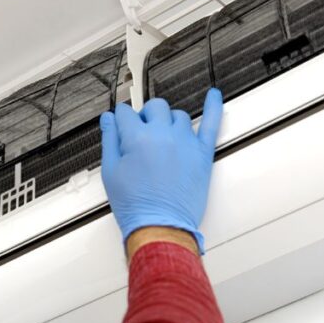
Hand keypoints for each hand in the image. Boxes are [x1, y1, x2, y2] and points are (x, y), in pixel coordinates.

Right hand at [99, 89, 223, 253]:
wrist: (160, 226)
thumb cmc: (136, 206)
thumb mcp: (111, 172)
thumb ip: (109, 140)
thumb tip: (108, 120)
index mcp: (138, 138)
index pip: (126, 113)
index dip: (121, 119)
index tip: (121, 124)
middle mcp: (163, 135)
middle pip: (155, 107)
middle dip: (145, 115)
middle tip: (142, 131)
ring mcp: (185, 142)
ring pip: (178, 116)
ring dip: (169, 121)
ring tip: (164, 135)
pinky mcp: (202, 154)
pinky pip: (212, 123)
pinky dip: (214, 107)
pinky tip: (214, 96)